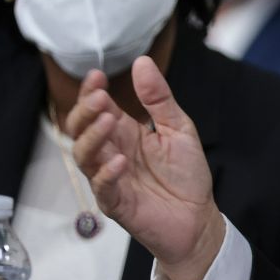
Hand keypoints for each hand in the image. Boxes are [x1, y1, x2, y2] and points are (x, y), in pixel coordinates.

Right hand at [66, 56, 223, 279]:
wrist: (198, 217)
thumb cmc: (186, 174)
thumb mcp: (178, 128)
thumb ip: (159, 99)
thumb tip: (142, 62)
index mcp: (125, 133)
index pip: (98, 109)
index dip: (91, 92)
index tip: (96, 76)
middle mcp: (112, 153)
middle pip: (81, 130)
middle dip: (85, 112)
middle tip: (99, 99)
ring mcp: (110, 179)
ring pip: (84, 156)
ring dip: (93, 138)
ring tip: (108, 122)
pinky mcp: (116, 204)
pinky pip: (102, 188)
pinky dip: (106, 174)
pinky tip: (119, 161)